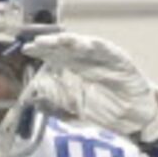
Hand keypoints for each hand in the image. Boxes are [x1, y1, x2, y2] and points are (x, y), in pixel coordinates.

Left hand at [24, 30, 157, 143]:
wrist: (131, 117)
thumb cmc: (102, 111)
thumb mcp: (72, 111)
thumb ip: (54, 105)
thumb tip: (33, 99)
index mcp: (71, 69)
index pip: (53, 56)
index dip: (40, 51)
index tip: (26, 49)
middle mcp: (85, 61)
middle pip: (66, 47)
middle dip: (52, 43)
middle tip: (38, 42)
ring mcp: (102, 59)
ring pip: (85, 45)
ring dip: (73, 41)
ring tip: (60, 39)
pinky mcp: (120, 61)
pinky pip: (108, 51)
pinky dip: (98, 46)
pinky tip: (88, 44)